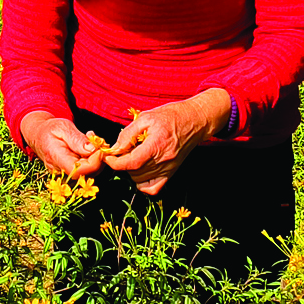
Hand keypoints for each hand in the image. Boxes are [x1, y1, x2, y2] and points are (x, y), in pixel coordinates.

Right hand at [20, 111, 106, 178]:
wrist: (39, 135)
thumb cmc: (50, 129)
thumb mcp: (63, 127)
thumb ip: (77, 139)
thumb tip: (92, 150)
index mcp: (56, 157)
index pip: (79, 171)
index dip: (95, 162)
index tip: (100, 149)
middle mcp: (59, 170)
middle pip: (86, 174)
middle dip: (98, 159)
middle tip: (98, 141)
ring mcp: (63, 174)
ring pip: (88, 173)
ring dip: (96, 158)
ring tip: (90, 141)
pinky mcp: (69, 173)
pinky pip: (85, 170)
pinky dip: (91, 159)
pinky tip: (88, 148)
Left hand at [103, 88, 232, 196]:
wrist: (195, 120)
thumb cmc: (172, 115)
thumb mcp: (146, 117)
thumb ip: (128, 134)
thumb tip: (115, 148)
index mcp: (156, 145)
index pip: (130, 163)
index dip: (115, 162)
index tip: (108, 156)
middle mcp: (163, 160)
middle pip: (133, 172)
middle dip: (122, 163)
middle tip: (122, 151)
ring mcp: (168, 168)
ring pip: (140, 180)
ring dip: (131, 171)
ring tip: (133, 156)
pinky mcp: (172, 172)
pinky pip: (153, 188)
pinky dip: (142, 183)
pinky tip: (140, 171)